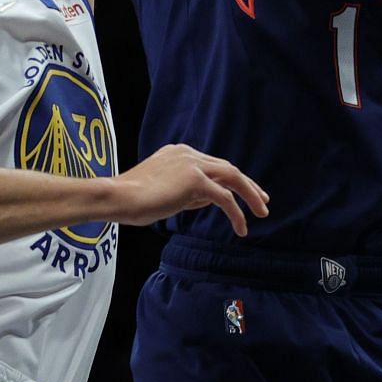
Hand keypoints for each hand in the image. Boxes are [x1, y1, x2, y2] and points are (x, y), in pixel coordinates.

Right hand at [108, 143, 269, 235]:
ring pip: (232, 177)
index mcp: (178, 153)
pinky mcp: (195, 180)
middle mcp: (187, 153)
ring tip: (262, 212)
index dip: (230, 179)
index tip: (243, 192)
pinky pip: (224, 198)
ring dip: (250, 194)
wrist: (118, 197)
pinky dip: (236, 213)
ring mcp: (192, 164)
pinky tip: (241, 228)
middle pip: (227, 167)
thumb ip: (186, 191)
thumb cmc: (132, 199)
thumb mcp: (163, 191)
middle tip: (263, 200)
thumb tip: (206, 199)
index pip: (212, 164)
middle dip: (248, 184)